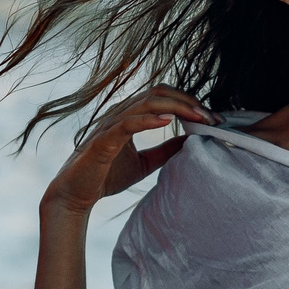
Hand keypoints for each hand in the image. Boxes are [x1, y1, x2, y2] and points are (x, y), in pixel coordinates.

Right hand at [43, 85, 212, 219]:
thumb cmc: (106, 177)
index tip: (213, 118)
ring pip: (146, 103)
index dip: (190, 102)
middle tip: (213, 118)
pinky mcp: (103, 140)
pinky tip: (169, 121)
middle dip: (189, 102)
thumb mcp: (145, 163)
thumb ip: (165, 150)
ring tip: (199, 117)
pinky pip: (127, 123)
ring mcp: (110, 124)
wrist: (75, 196)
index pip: (163, 97)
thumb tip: (191, 140)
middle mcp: (119, 113)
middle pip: (159, 93)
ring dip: (177, 108)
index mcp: (129, 116)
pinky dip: (149, 120)